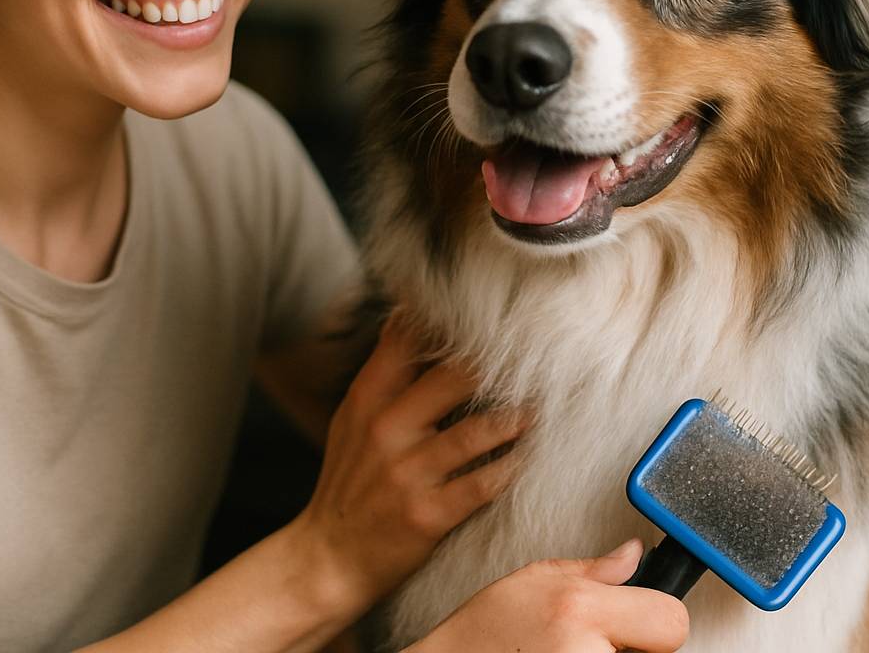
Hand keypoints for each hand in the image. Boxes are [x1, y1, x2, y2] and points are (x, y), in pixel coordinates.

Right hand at [290, 317, 528, 611]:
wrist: (330, 556)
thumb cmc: (348, 482)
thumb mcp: (351, 420)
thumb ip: (381, 372)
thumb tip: (405, 315)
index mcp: (367, 400)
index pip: (407, 342)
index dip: (448, 321)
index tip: (486, 313)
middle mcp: (386, 430)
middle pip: (451, 377)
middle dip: (497, 366)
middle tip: (533, 357)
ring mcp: (407, 473)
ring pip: (475, 432)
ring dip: (514, 418)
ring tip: (539, 408)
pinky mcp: (427, 513)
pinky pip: (482, 485)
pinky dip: (509, 469)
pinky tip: (525, 458)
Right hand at [408, 540, 688, 652]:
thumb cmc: (482, 635)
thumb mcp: (532, 581)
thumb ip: (593, 569)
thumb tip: (634, 555)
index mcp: (581, 610)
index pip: (671, 620)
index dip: (656, 616)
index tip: (637, 618)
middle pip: (662, 651)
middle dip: (634, 644)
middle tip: (592, 640)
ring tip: (573, 652)